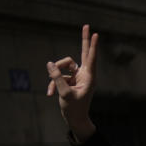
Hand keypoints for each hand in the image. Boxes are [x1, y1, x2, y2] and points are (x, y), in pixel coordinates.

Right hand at [46, 24, 98, 141]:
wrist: (74, 119)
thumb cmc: (74, 109)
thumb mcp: (64, 93)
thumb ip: (57, 78)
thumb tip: (50, 64)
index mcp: (89, 78)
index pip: (91, 58)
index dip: (92, 46)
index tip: (95, 34)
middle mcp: (85, 75)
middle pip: (83, 53)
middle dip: (84, 40)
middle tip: (87, 25)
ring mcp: (77, 76)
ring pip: (63, 66)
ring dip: (54, 77)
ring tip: (52, 90)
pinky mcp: (70, 80)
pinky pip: (58, 76)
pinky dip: (53, 83)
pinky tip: (50, 94)